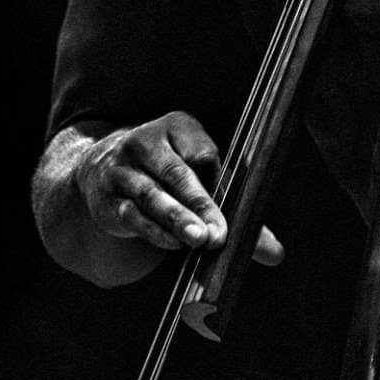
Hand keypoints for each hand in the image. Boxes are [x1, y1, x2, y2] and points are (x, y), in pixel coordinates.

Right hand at [75, 111, 283, 264]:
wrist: (102, 170)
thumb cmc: (168, 175)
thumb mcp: (200, 177)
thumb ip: (235, 210)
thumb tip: (276, 254)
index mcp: (177, 126)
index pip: (201, 151)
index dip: (217, 177)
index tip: (232, 203)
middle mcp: (146, 141)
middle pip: (177, 173)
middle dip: (200, 204)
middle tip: (219, 233)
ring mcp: (122, 169)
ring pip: (152, 194)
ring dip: (176, 218)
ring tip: (199, 240)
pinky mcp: (108, 198)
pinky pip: (132, 214)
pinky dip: (153, 230)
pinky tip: (172, 243)